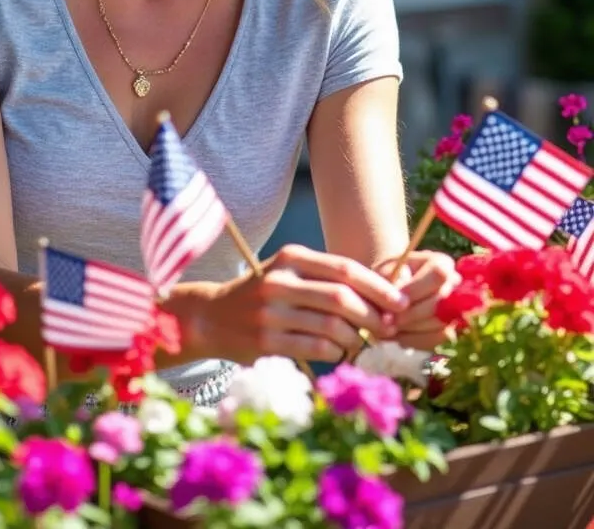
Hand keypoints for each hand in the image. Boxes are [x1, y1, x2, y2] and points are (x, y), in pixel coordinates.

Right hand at [202, 244, 410, 365]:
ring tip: (359, 342)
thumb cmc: (263, 294)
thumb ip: (326, 280)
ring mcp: (271, 312)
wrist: (211, 317)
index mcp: (290, 257)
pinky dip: (335, 353)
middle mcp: (280, 281)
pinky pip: (316, 349)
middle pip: (342, 298)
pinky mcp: (266, 341)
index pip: (345, 269)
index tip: (400, 303)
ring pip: (332, 327)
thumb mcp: (289, 274)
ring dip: (355, 339)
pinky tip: (336, 352)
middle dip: (373, 316)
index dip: (378, 287)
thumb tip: (380, 300)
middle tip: (387, 329)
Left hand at [373, 250, 458, 349]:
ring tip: (388, 326)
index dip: (416, 289)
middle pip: (439, 304)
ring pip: (438, 325)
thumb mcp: (385, 270)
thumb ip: (391, 281)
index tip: (392, 298)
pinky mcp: (448, 331)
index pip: (438, 275)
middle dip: (410, 314)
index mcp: (441, 263)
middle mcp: (454, 286)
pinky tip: (397, 334)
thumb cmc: (388, 276)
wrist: (392, 292)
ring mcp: (454, 310)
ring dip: (410, 329)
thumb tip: (402, 305)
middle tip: (386, 320)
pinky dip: (412, 340)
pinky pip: (434, 340)